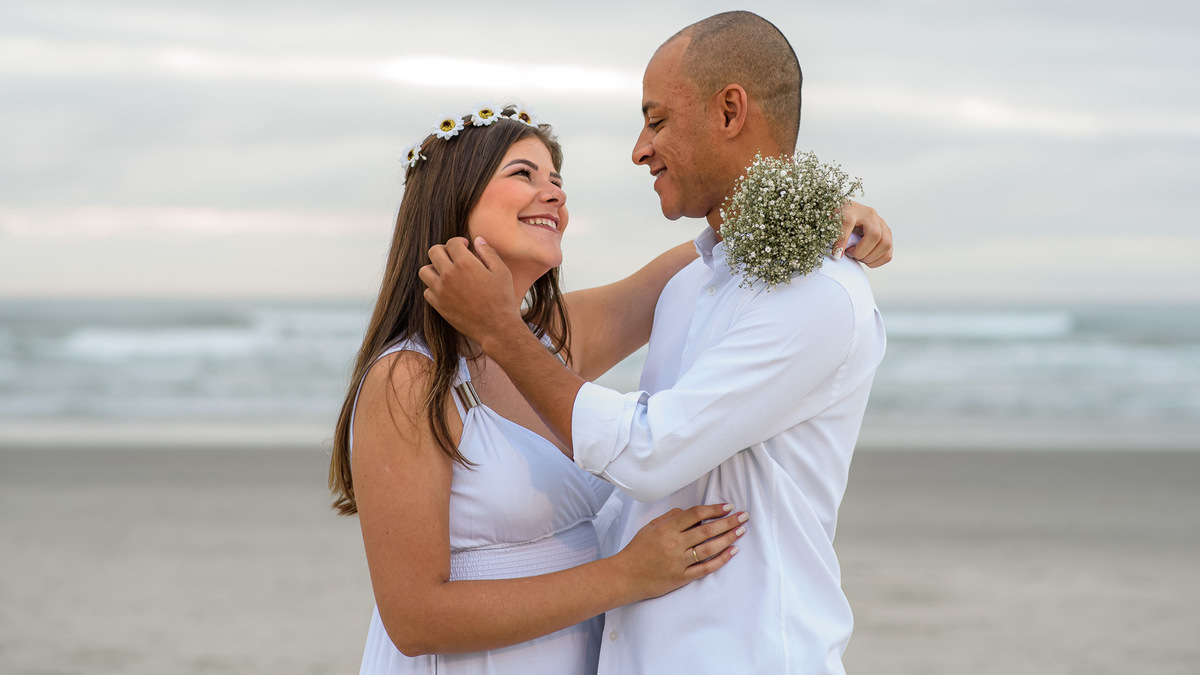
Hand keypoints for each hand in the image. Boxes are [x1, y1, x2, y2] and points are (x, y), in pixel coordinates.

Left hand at [420, 237, 522, 344]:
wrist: (496, 327)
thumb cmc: (502, 299)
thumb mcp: (502, 271)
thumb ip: (488, 252)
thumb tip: (477, 240)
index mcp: (465, 263)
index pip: (451, 243)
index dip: (459, 242)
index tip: (465, 247)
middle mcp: (449, 275)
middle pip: (434, 252)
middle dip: (444, 250)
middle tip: (453, 256)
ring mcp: (441, 291)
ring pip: (424, 271)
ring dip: (434, 268)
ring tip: (445, 272)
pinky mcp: (439, 306)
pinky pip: (427, 291)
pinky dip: (434, 288)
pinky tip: (446, 289)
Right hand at [612, 503, 746, 600]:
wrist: (625, 576)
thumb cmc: (637, 550)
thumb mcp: (650, 527)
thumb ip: (671, 518)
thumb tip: (691, 513)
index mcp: (667, 529)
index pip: (695, 514)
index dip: (713, 509)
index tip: (727, 506)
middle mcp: (675, 544)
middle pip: (707, 530)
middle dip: (728, 522)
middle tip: (743, 516)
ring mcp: (679, 562)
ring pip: (709, 548)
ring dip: (728, 538)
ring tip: (741, 531)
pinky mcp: (682, 578)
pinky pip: (706, 568)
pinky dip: (720, 560)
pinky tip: (732, 551)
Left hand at [833, 200, 892, 267]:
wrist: (846, 213)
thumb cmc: (837, 219)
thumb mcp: (830, 224)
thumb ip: (833, 236)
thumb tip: (838, 255)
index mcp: (852, 209)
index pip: (848, 223)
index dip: (842, 241)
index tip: (837, 255)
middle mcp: (870, 214)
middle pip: (875, 235)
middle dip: (861, 252)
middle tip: (850, 253)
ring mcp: (881, 224)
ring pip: (886, 244)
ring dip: (870, 257)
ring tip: (858, 256)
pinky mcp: (887, 234)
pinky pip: (888, 253)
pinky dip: (877, 261)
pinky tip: (866, 259)